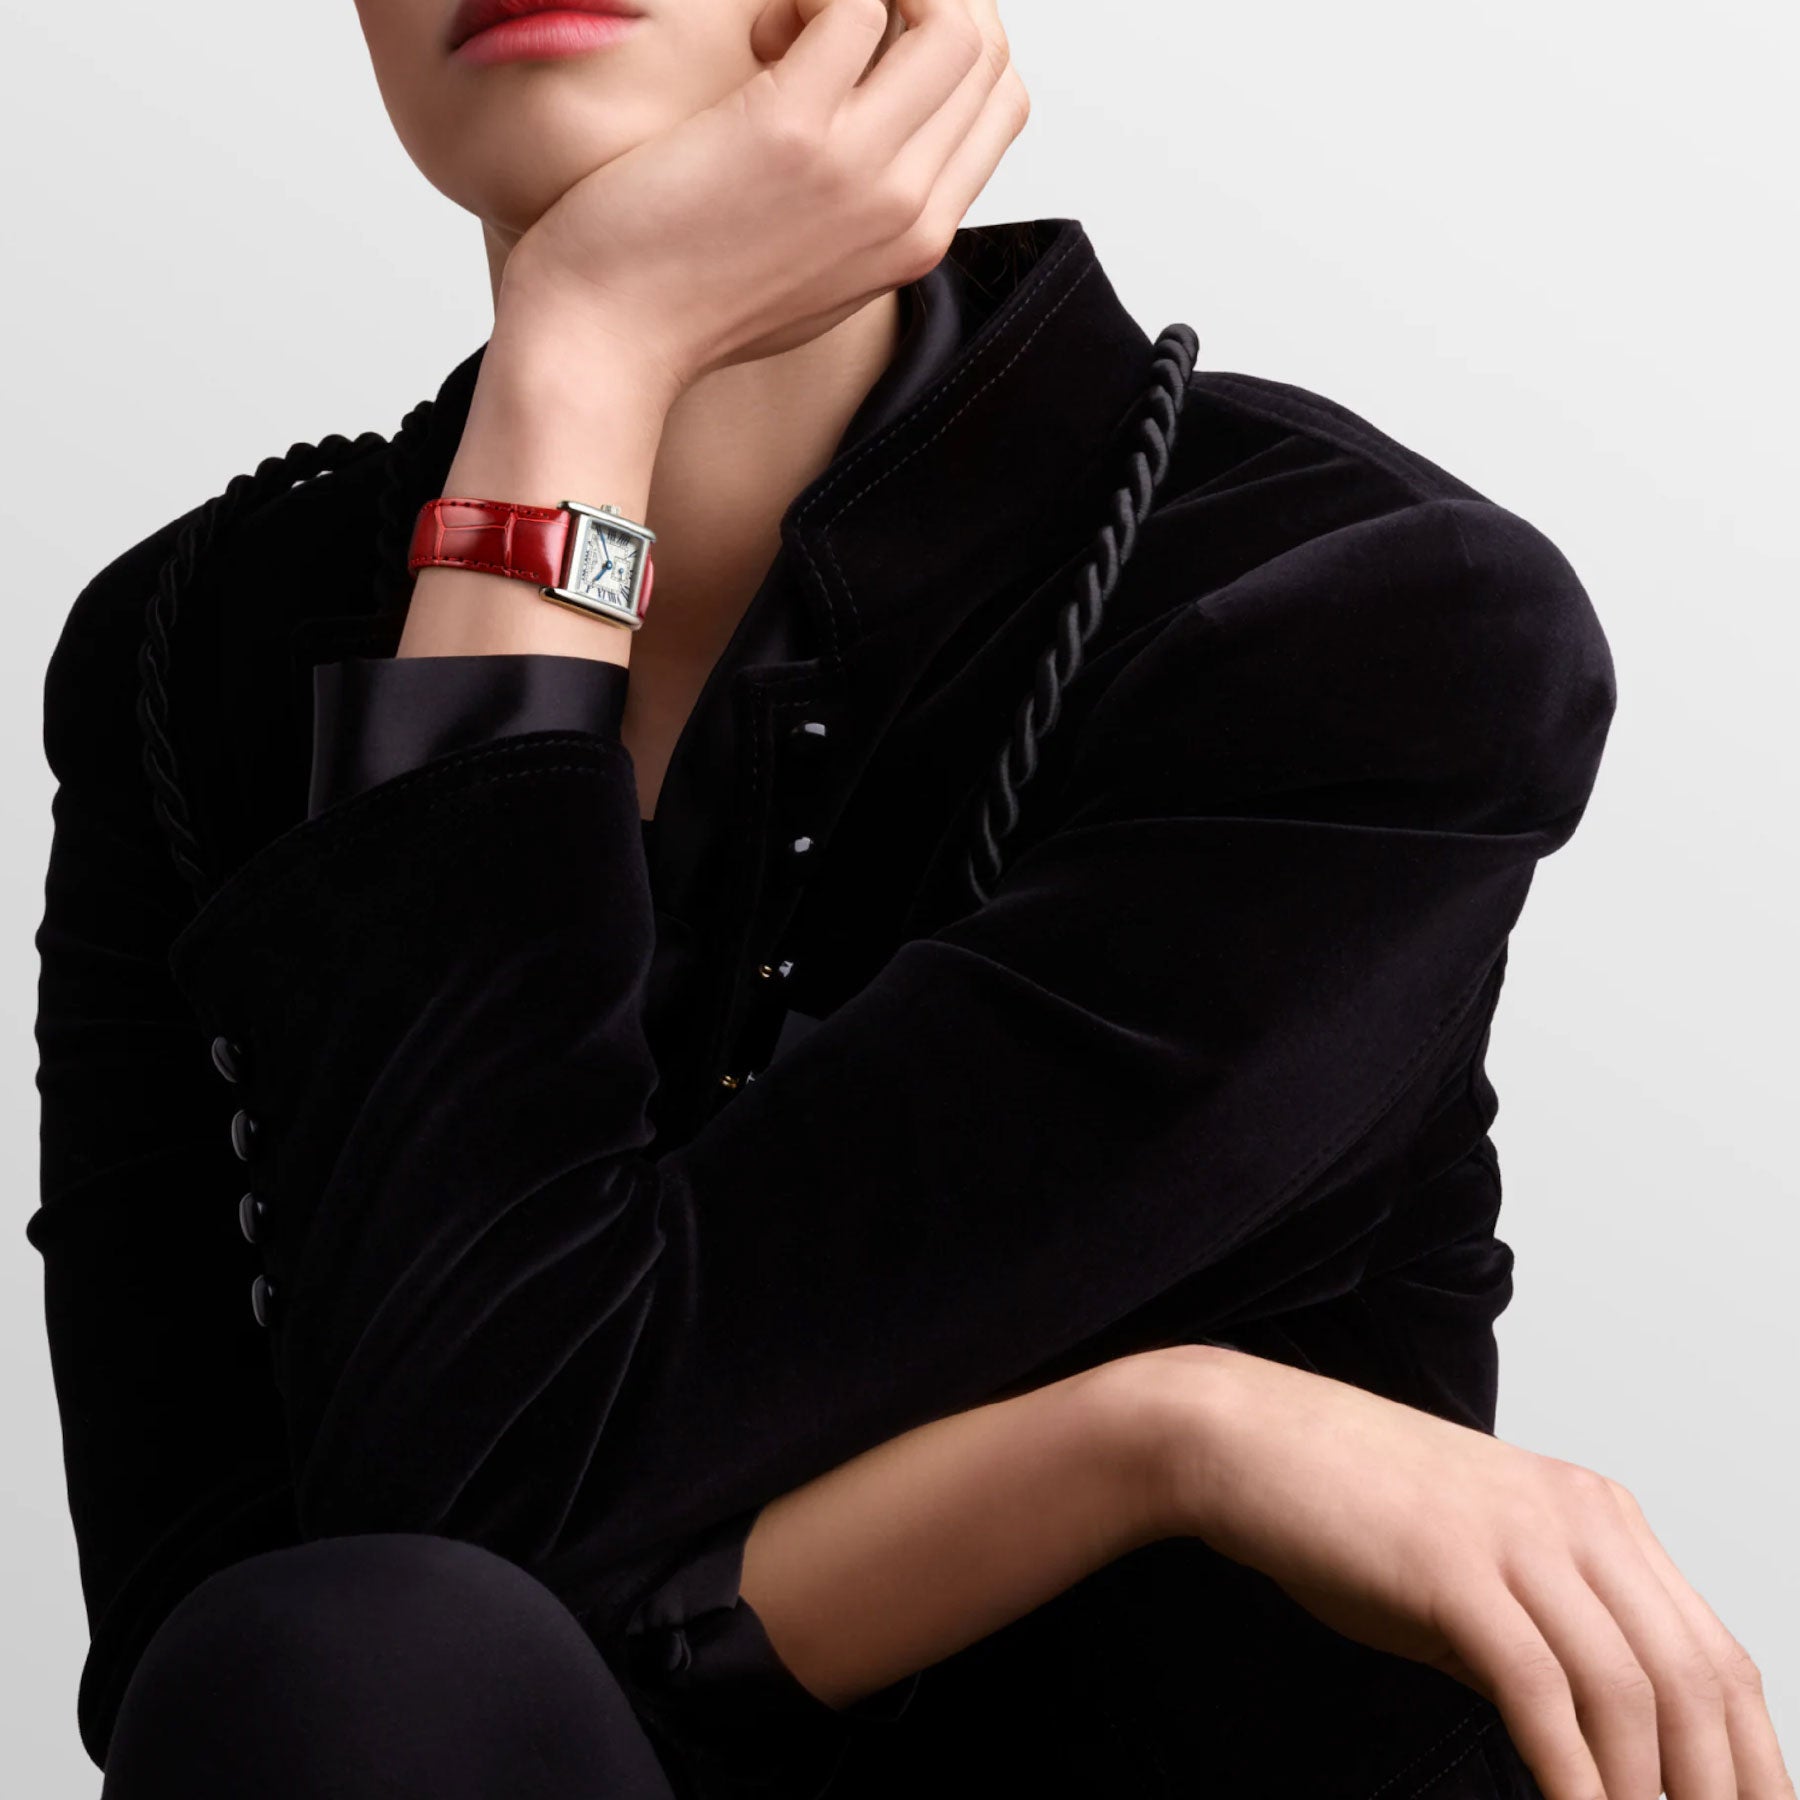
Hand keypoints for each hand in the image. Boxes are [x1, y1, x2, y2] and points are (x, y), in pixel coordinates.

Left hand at [496, 0, 1027, 398]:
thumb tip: (869, 130)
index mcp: (918, 240)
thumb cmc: (683, 301)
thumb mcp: (809, 272)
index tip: (863, 45)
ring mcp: (858, 171)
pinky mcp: (792, 131)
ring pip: (947, 19)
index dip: (943, 39)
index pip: (1001, 100)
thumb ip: (861, 212)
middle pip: (985, 48)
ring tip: (789, 27)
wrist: (608, 343)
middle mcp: (907, 208)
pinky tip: (756, 32)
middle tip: (823, 19)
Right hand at [1134, 1343, 1792, 1799]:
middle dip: (1721, 1790)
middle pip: (1698, 1679)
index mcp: (1596, 1514)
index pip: (1717, 1655)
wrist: (1246, 1441)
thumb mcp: (1473, 1567)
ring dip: (1648, 1796)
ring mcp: (1516, 1536)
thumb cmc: (1346, 1507)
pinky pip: (1541, 1690)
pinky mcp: (1453, 1567)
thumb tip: (1594, 1747)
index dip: (1752, 1760)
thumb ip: (1541, 1638)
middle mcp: (1578, 1516)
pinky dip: (1572, 1776)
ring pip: (1632, 1690)